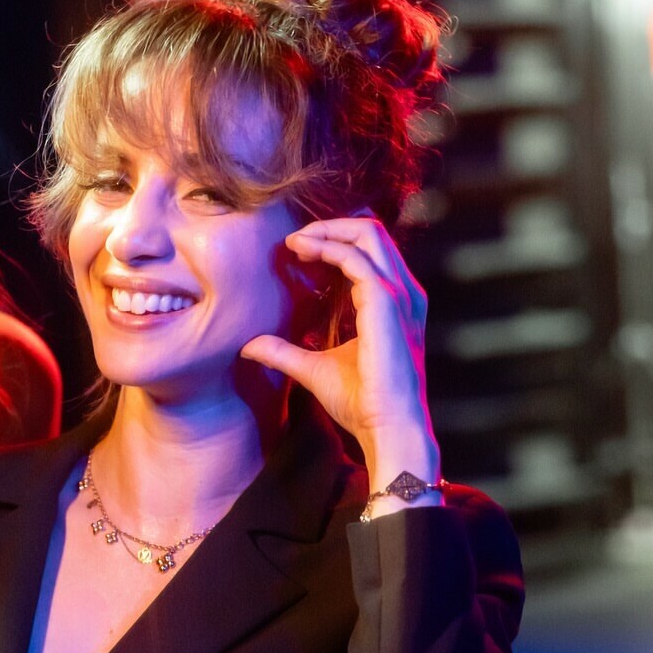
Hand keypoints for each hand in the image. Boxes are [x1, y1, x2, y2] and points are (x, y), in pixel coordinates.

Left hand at [240, 214, 438, 485]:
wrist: (387, 426)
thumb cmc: (362, 402)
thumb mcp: (314, 369)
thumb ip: (285, 353)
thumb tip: (249, 346)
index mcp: (393, 302)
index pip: (369, 251)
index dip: (334, 241)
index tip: (297, 249)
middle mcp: (402, 291)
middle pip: (372, 232)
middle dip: (331, 226)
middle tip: (294, 238)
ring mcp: (399, 294)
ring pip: (369, 235)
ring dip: (328, 230)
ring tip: (294, 240)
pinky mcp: (386, 302)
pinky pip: (356, 259)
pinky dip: (328, 247)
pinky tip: (303, 252)